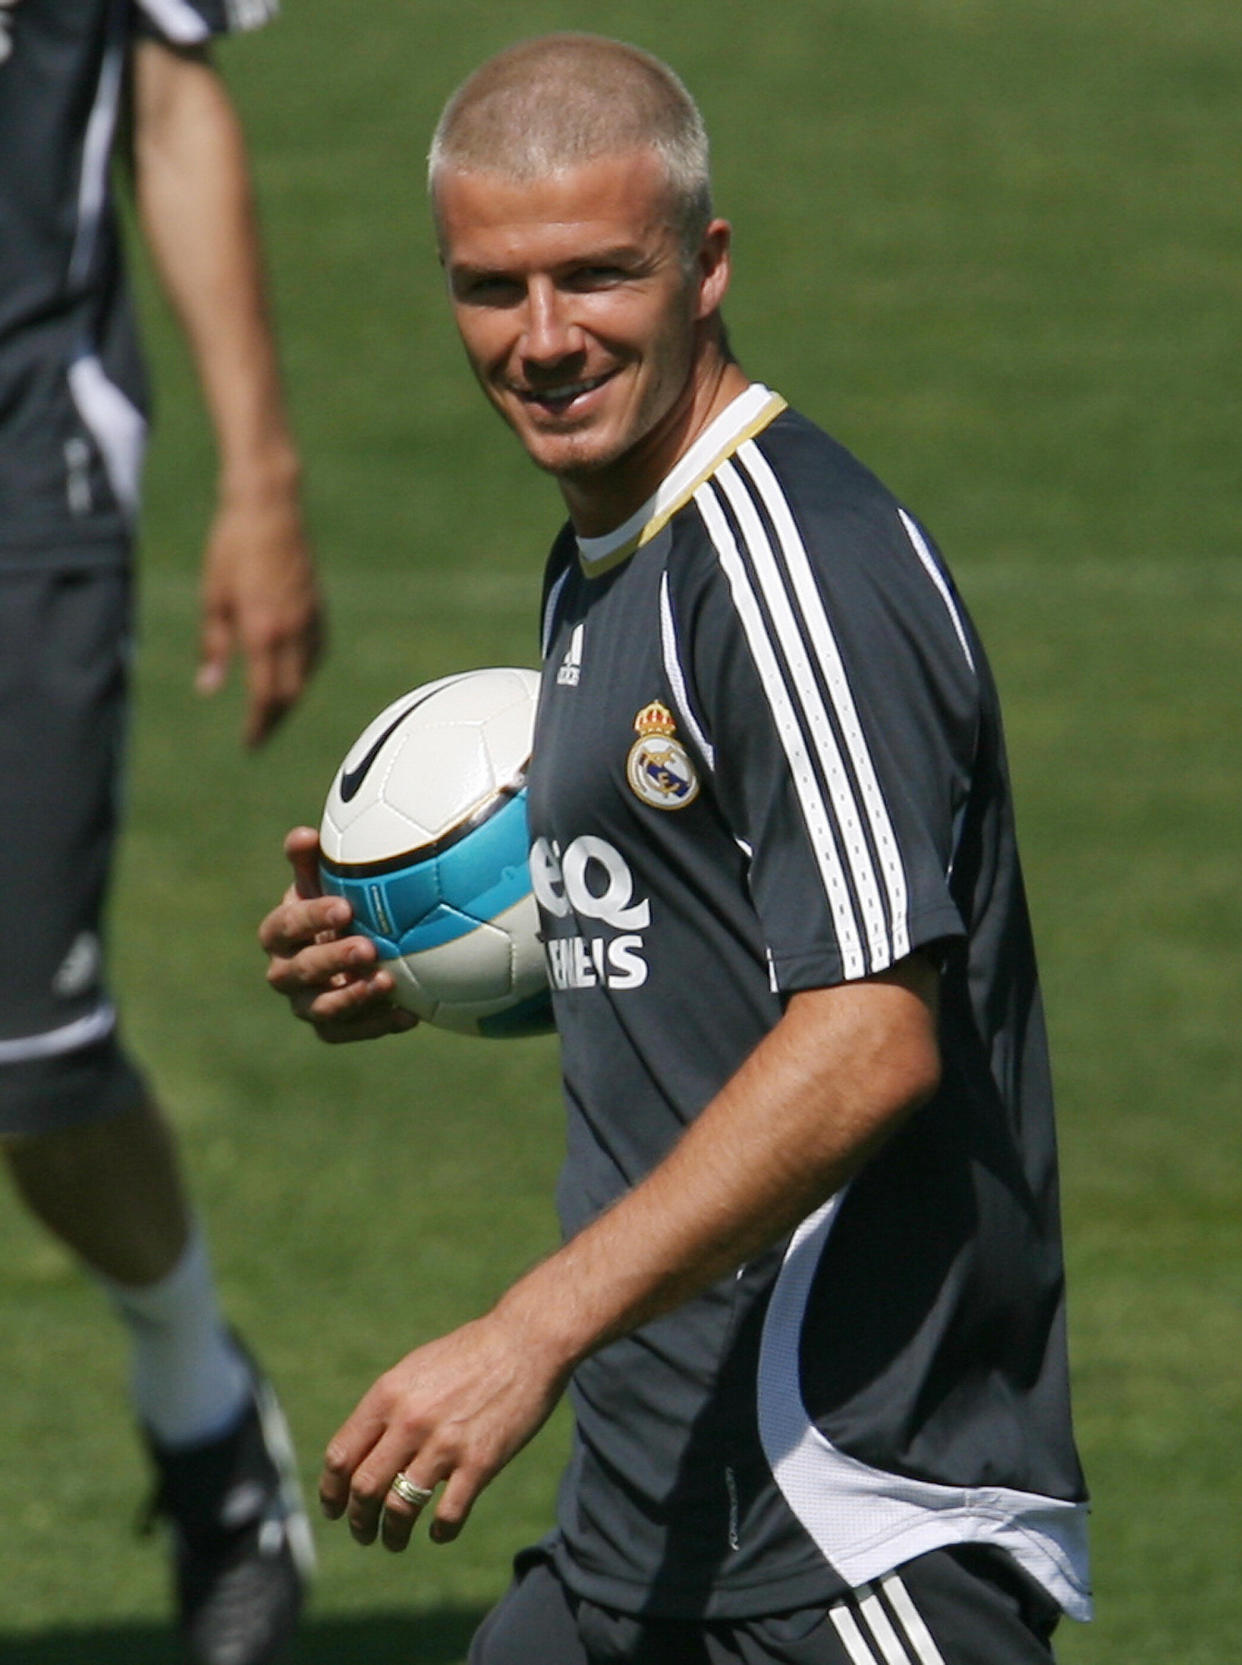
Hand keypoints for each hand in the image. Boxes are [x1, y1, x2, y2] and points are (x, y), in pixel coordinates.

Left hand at [197, 479, 323, 747]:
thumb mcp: (213, 598)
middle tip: (260, 735)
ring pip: (306, 675)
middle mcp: (291, 631)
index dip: (257, 725)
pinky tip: (290, 673)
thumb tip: (208, 688)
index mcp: (262, 632)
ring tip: (272, 709)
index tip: (249, 745)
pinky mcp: (318, 607)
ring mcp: (309, 619)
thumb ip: (214, 647)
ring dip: (290, 697)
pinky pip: (316, 653)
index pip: (264, 695)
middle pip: (290, 694)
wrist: (269, 508)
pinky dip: (304, 671)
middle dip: (275, 719)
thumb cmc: (231, 548)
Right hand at [259, 826, 416, 1041]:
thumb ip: (310, 861)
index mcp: (279, 933)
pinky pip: (347, 1033)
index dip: (310, 919)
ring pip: (321, 1008)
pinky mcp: (329, 1027)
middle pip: (298, 971)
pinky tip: (409, 1014)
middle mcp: (284, 972)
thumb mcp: (324, 881)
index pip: (284, 927)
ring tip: (388, 982)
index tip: (345, 908)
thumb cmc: (338, 905)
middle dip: (332, 960)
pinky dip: (376, 1025)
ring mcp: (305, 1003)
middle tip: (368, 948)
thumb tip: (304, 835)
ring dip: (354, 997)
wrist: (353, 946)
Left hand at [319, 1306, 568, 1550]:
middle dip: (359, 1520)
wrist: (525, 1342)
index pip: (341, 1456)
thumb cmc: (470, 1354)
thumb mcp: (416, 1370)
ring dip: (393, 1534)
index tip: (334, 1509)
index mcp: (388, 1395)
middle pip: (365, 1488)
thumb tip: (363, 1451)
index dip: (332, 1491)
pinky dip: (440, 1531)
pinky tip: (440, 1531)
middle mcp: (410, 1421)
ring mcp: (445, 1444)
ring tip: (395, 1541)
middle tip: (364, 1533)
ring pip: (401, 1508)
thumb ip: (388, 1408)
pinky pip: (448, 1515)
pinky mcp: (480, 1462)